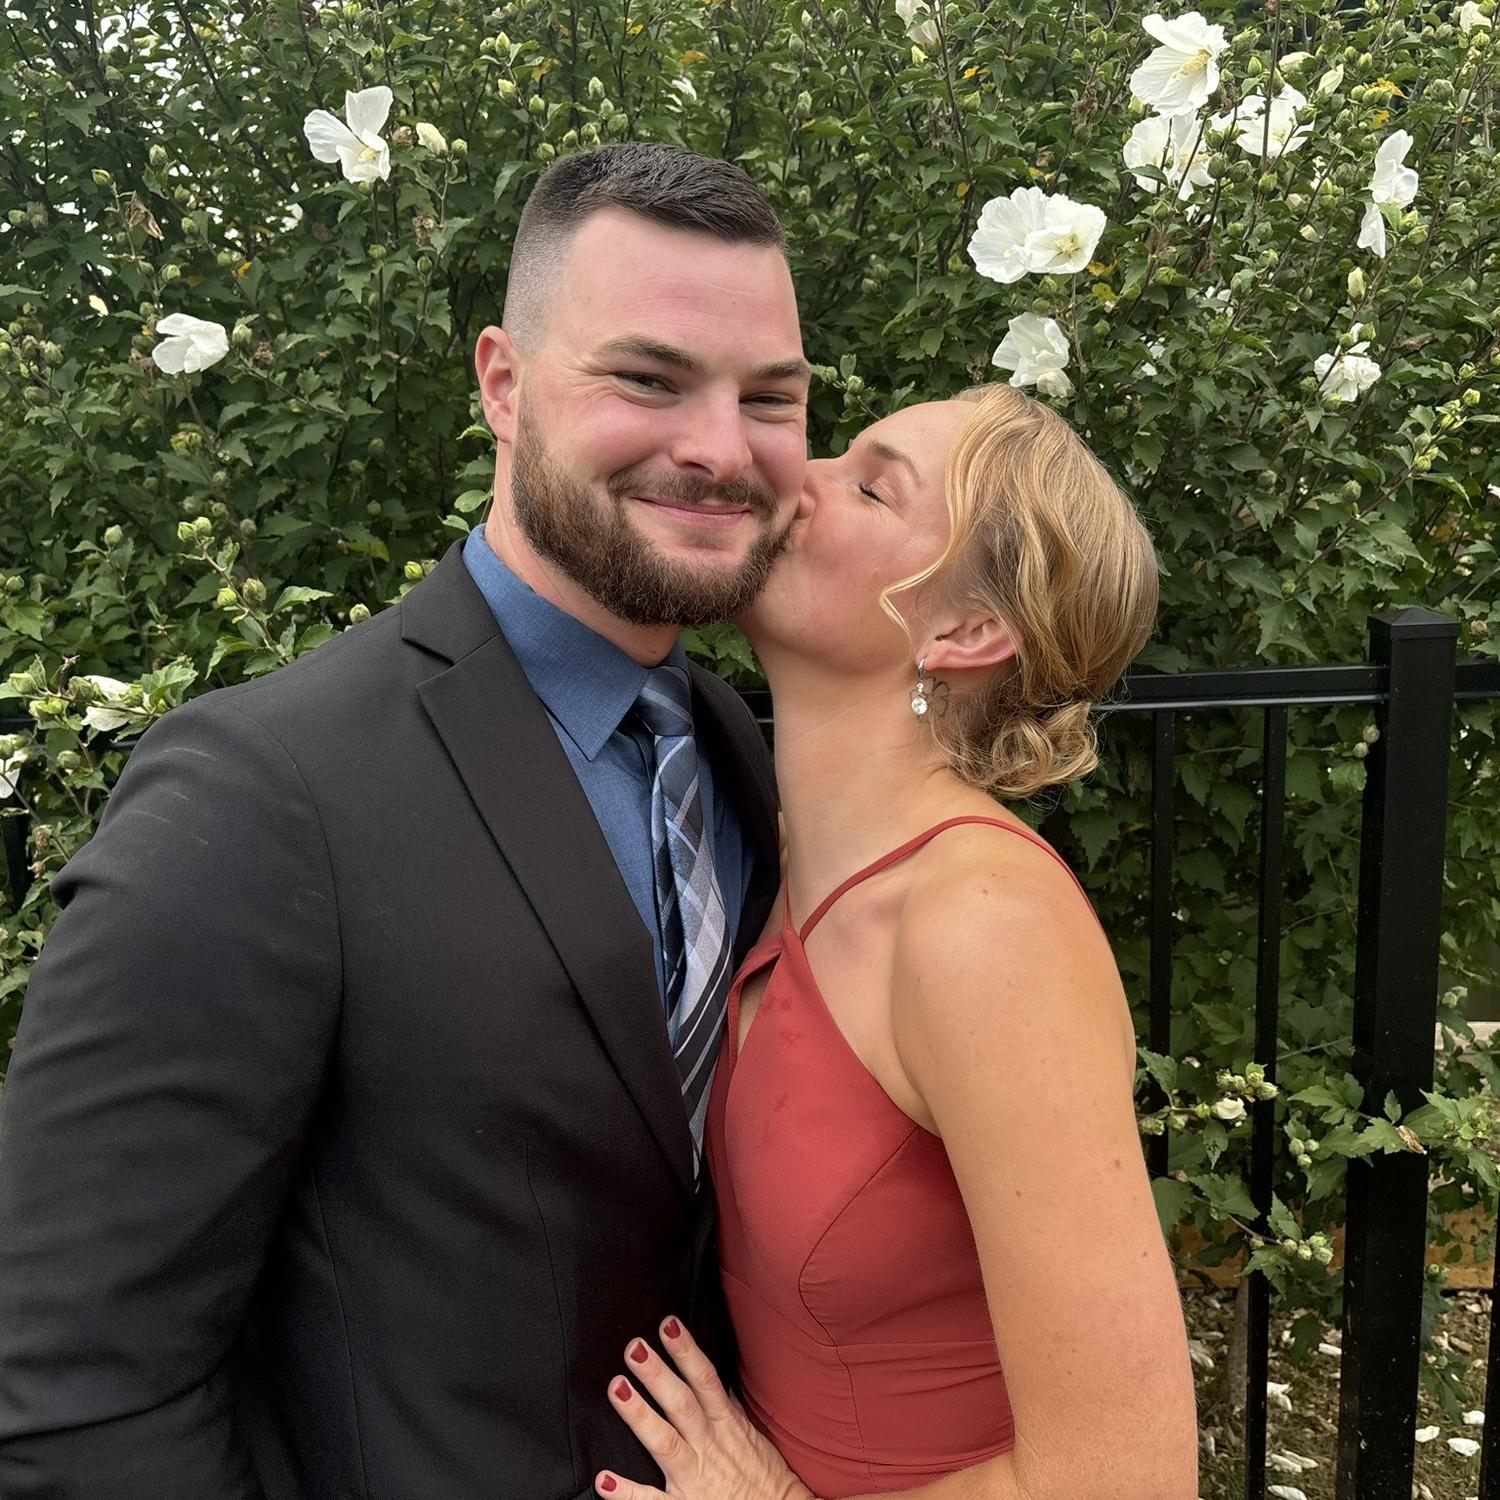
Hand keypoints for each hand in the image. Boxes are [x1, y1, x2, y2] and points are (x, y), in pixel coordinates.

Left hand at [596, 1316, 815, 1499]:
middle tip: (633, 1347)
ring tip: (616, 1388)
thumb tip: (707, 1374)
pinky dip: (628, 1493)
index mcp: (725, 1424)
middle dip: (657, 1374)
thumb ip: (724, 1404)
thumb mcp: (748, 1430)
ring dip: (639, 1415)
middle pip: (681, 1404)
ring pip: (664, 1442)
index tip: (668, 1325)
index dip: (686, 1351)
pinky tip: (604, 1479)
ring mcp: (693, 1477)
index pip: (705, 1380)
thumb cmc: (762, 1473)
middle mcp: (708, 1446)